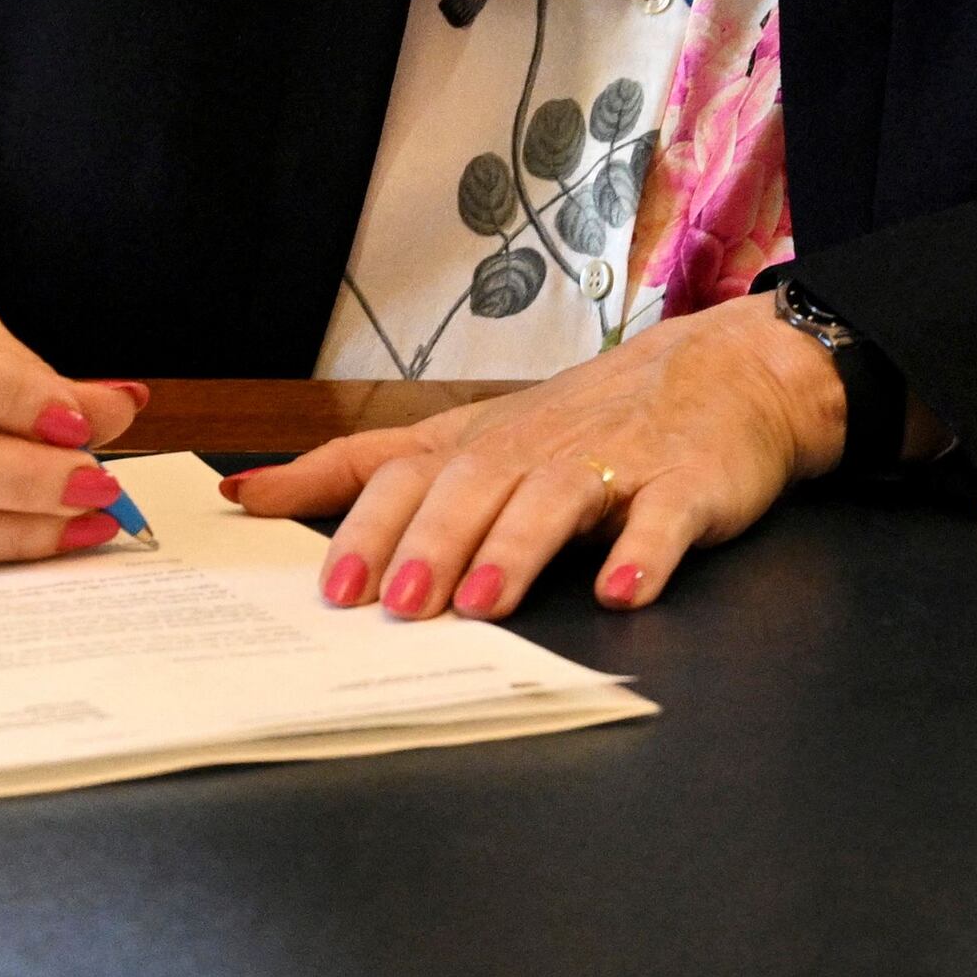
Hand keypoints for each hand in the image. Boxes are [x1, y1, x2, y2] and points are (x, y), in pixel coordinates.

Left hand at [224, 299, 847, 619]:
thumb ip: (365, 468)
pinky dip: (642, 554)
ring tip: (483, 603)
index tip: (328, 582)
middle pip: (472, 487)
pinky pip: (663, 518)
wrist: (725, 370)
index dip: (365, 523)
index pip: (404, 472)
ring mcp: (613, 464)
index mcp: (481, 444)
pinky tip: (622, 590)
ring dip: (516, 551)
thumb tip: (252, 491)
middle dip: (431, 543)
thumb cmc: (581, 420)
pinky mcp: (686, 483)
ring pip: (554, 501)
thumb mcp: (467, 436)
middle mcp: (536, 448)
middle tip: (397, 605)